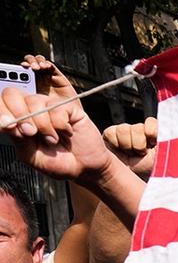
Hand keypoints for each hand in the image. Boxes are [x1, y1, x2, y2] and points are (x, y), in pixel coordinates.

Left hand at [0, 56, 118, 183]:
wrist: (85, 169)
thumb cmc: (58, 163)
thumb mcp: (30, 155)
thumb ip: (17, 138)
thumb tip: (5, 123)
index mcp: (18, 120)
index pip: (1, 104)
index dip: (1, 111)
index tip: (8, 126)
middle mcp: (31, 110)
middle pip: (12, 94)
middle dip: (19, 114)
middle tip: (30, 132)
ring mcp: (50, 107)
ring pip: (35, 101)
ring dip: (43, 125)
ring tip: (52, 139)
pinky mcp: (68, 107)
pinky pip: (57, 108)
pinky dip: (60, 124)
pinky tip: (65, 133)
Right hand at [102, 117, 157, 178]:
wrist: (129, 180)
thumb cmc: (149, 172)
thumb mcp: (163, 161)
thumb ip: (167, 148)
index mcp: (155, 135)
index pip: (152, 123)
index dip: (151, 129)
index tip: (152, 142)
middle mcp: (140, 131)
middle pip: (137, 127)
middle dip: (139, 144)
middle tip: (141, 154)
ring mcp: (125, 131)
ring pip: (124, 129)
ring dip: (127, 146)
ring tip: (130, 155)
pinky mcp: (111, 134)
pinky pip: (112, 133)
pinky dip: (116, 144)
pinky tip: (120, 152)